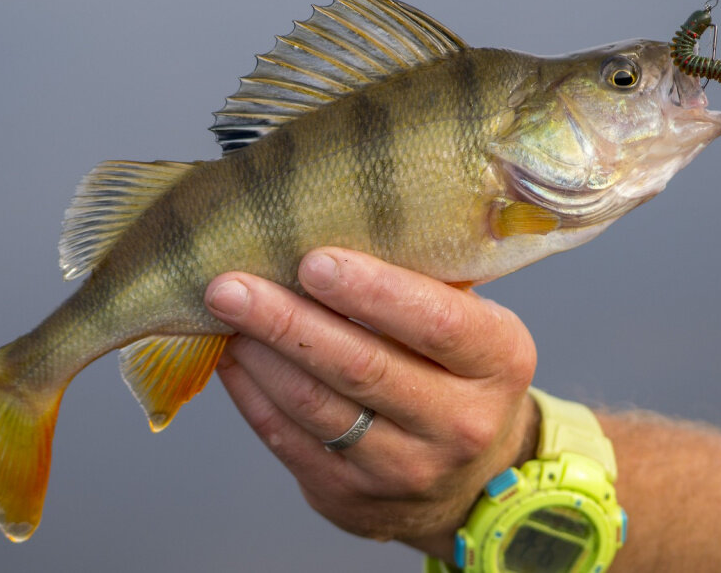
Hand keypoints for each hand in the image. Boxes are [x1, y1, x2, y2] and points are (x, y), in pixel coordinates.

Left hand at [204, 247, 537, 559]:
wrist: (468, 480)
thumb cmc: (458, 374)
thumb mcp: (472, 326)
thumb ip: (422, 286)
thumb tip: (327, 222)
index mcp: (498, 362)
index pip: (437, 323)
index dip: (373, 292)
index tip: (312, 260)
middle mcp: (460, 423)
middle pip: (363, 367)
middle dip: (288, 322)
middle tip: (231, 285)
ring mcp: (405, 469)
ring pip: (317, 406)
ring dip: (261, 354)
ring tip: (222, 311)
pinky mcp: (352, 497)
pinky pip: (289, 441)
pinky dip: (252, 393)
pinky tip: (230, 356)